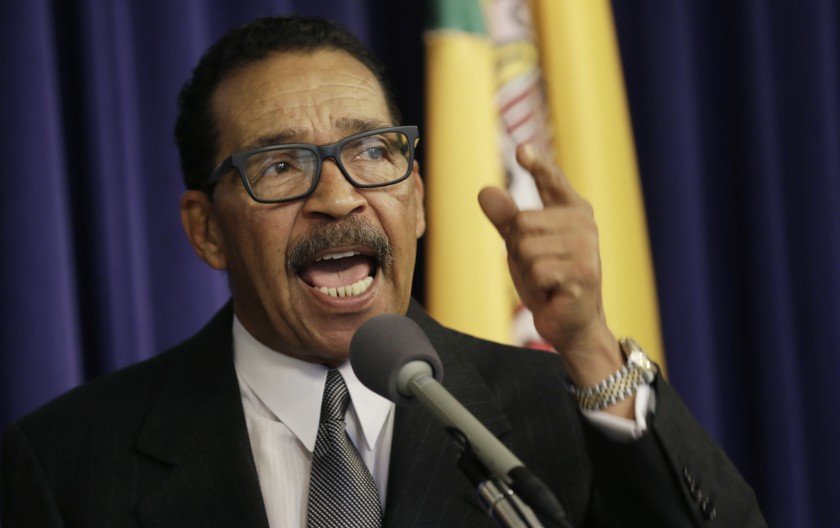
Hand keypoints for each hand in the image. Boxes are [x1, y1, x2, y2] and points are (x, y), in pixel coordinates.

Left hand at [479, 145, 628, 411]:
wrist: (571, 322)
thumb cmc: (548, 281)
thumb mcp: (520, 246)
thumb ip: (504, 219)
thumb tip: (485, 190)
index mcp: (572, 210)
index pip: (551, 180)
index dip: (537, 165)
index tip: (522, 150)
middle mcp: (583, 223)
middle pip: (521, 222)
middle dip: (519, 251)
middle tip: (539, 269)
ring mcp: (586, 247)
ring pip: (525, 247)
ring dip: (527, 271)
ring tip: (546, 281)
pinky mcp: (583, 272)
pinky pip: (536, 270)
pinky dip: (536, 287)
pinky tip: (553, 292)